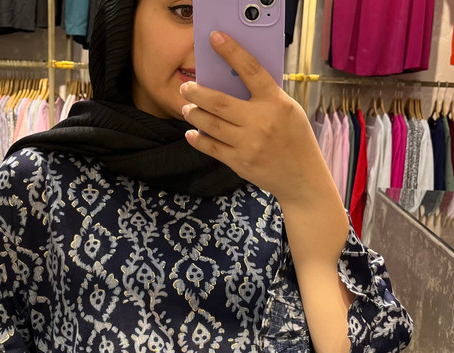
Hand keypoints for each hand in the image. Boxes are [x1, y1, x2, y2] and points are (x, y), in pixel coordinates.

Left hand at [180, 31, 330, 207]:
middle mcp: (260, 122)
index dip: (231, 51)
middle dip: (197, 92)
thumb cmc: (295, 139)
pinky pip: (211, 148)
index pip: (250, 70)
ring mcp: (248, 144)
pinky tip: (192, 133)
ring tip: (187, 108)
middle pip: (219, 101)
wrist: (302, 177)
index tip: (215, 38)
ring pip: (211, 124)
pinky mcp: (240, 162)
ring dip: (194, 114)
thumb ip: (265, 96)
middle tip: (186, 88)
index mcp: (275, 102)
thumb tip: (232, 83)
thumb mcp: (289, 110)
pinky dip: (198, 139)